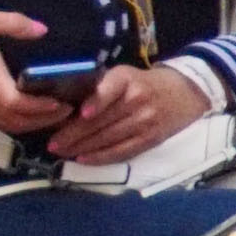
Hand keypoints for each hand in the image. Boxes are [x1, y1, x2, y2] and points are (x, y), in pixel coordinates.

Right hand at [0, 5, 72, 133]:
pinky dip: (17, 124)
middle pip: (17, 122)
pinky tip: (28, 116)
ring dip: (33, 126)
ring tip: (53, 116)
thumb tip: (42, 29)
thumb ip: (12, 23)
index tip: (62, 102)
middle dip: (45, 120)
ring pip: (8, 126)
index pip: (17, 103)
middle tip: (68, 111)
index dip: (41, 108)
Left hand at [55, 60, 223, 164]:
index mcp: (125, 79)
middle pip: (102, 120)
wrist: (184, 92)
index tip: (82, 113)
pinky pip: (123, 151)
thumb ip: (99, 87)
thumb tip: (63, 104)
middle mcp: (137, 100)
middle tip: (52, 143)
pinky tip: (83, 159)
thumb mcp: (122, 75)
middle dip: (74, 134)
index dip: (97, 102)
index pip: (109, 90)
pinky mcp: (152, 139)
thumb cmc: (141, 82)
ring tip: (61, 152)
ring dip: (82, 147)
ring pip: (109, 138)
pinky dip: (101, 157)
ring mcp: (146, 121)